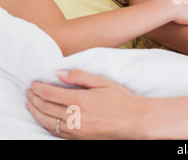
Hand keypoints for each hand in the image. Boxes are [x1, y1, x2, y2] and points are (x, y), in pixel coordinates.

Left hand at [26, 70, 145, 139]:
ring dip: (36, 112)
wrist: (134, 120)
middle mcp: (75, 117)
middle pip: (46, 108)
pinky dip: (46, 125)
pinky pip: (57, 132)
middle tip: (29, 92)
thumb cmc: (121, 100)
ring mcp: (76, 130)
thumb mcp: (103, 82)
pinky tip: (44, 119)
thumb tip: (60, 73)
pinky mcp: (79, 138)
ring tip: (30, 104)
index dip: (39, 88)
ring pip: (48, 122)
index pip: (51, 94)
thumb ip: (80, 76)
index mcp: (81, 100)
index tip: (33, 84)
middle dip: (35, 99)